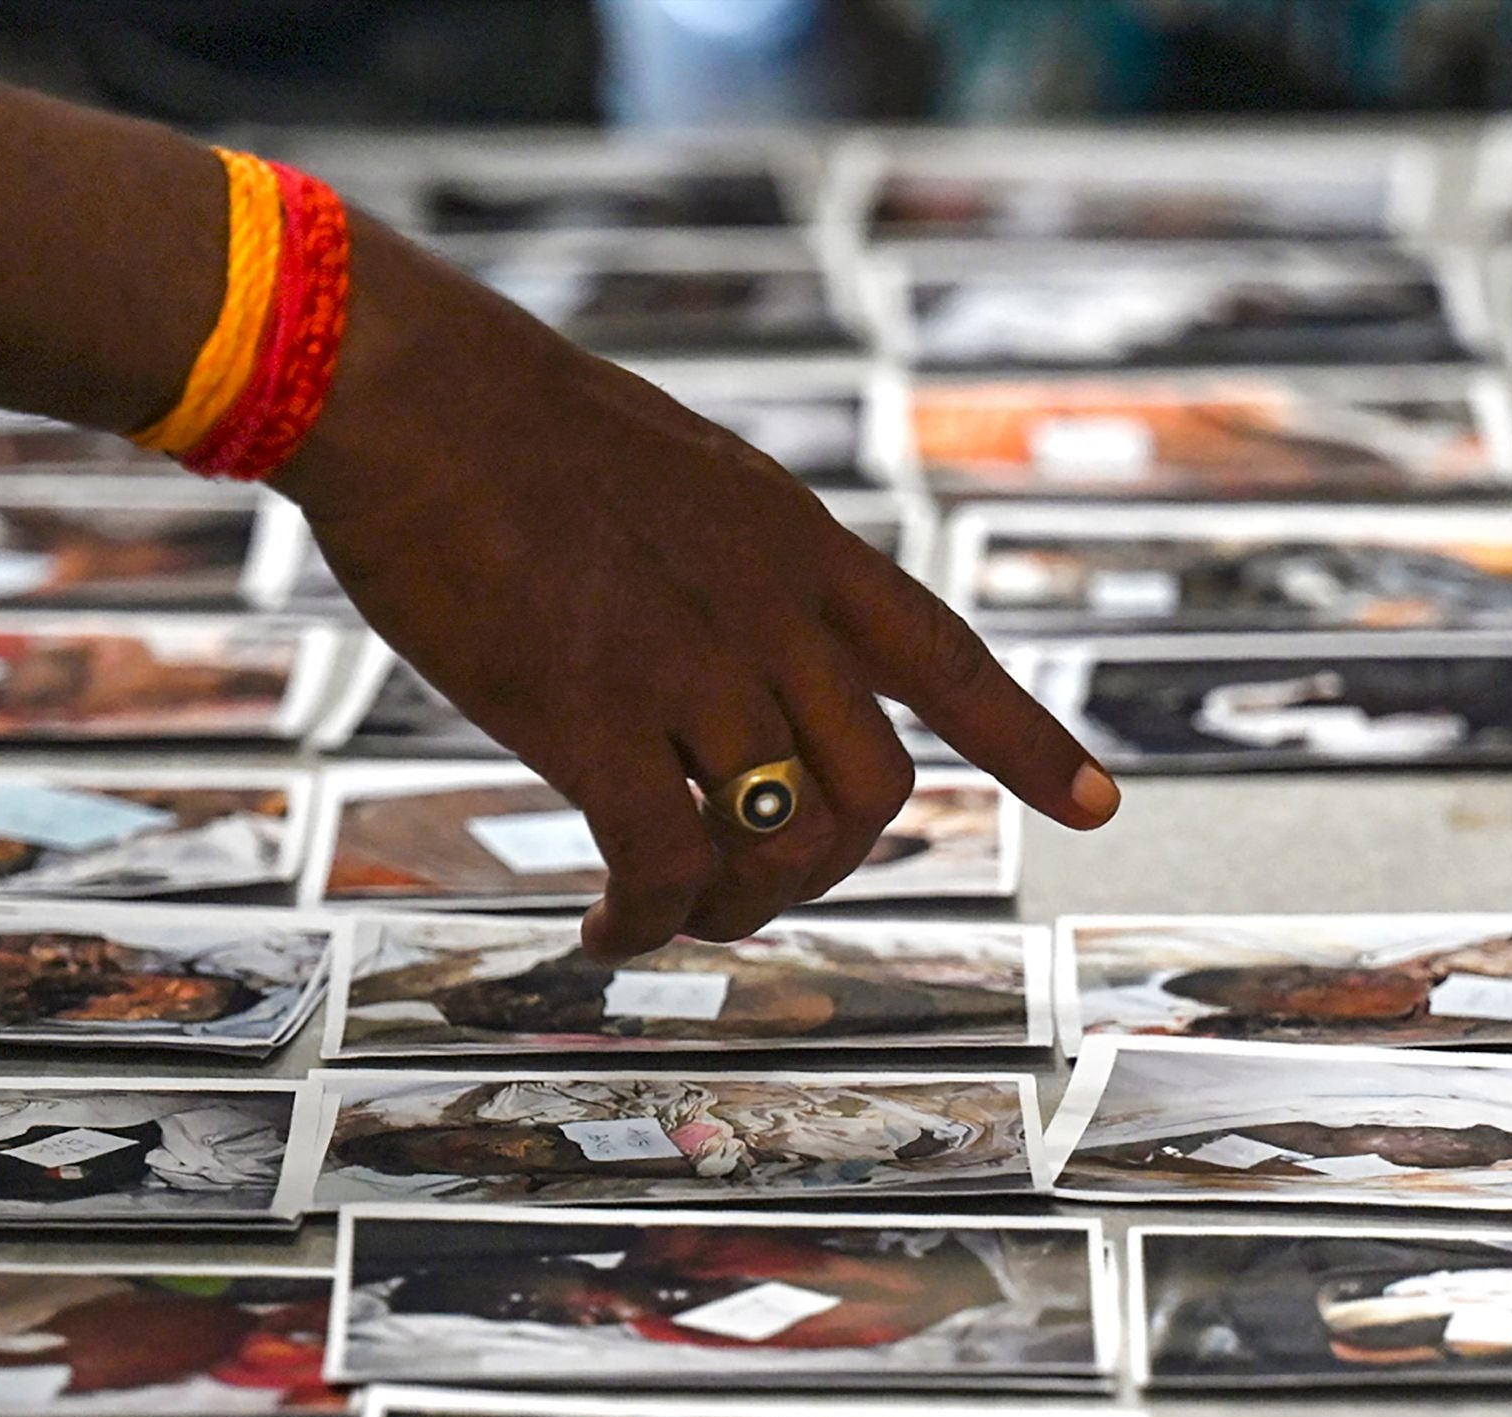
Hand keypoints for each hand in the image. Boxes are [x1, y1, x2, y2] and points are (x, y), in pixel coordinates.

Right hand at [276, 225, 1118, 961]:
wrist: (411, 387)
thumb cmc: (516, 427)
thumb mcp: (684, 474)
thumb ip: (741, 566)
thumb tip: (750, 650)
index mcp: (802, 547)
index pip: (949, 657)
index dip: (1030, 742)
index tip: (1101, 807)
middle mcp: (773, 614)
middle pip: (873, 792)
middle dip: (827, 867)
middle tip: (753, 892)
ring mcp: (691, 669)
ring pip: (775, 842)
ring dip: (734, 907)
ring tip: (668, 914)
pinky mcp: (592, 717)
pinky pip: (660, 865)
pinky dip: (645, 923)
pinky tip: (604, 934)